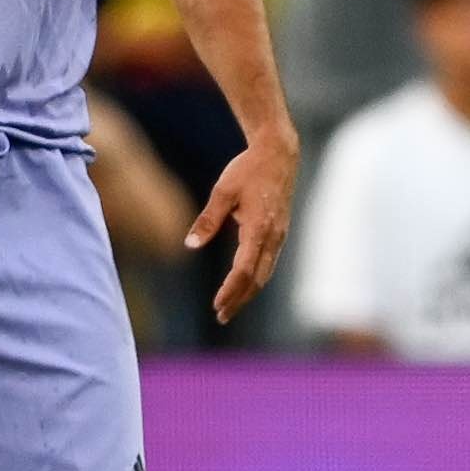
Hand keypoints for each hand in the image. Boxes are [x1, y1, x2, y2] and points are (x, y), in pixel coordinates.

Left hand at [188, 136, 298, 322]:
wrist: (279, 154)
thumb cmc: (249, 170)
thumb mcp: (223, 192)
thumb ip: (208, 220)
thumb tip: (190, 245)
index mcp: (259, 228)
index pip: (244, 270)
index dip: (231, 290)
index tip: (216, 305)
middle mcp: (273, 236)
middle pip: (257, 279)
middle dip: (239, 299)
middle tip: (221, 316)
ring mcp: (279, 235)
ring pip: (265, 273)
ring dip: (248, 292)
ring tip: (230, 307)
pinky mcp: (279, 232)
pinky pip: (269, 263)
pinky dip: (256, 278)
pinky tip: (244, 284)